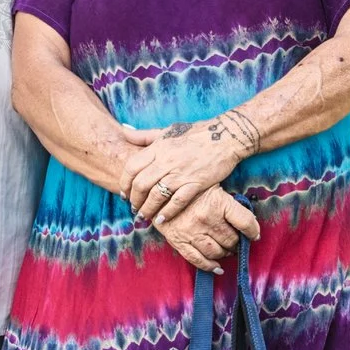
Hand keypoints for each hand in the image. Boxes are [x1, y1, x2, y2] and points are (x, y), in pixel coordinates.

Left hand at [120, 110, 259, 226]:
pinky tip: (161, 219)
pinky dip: (167, 212)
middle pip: (141, 184)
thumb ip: (144, 135)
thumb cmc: (195, 133)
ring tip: (144, 216)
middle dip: (134, 200)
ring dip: (147, 209)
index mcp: (158, 148)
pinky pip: (177, 201)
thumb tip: (123, 130)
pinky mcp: (196, 183)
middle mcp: (166, 161)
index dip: (124, 183)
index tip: (124, 193)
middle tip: (134, 208)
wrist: (225, 136)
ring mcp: (181, 173)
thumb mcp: (166, 130)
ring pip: (156, 196)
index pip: (132, 167)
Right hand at [154, 188, 260, 271]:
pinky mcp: (179, 241)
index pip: (245, 222)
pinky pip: (197, 259)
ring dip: (225, 253)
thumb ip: (229, 203)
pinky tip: (217, 267)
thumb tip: (248, 223)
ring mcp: (192, 231)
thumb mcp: (213, 186)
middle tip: (236, 242)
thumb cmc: (190, 187)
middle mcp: (206, 218)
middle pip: (231, 239)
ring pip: (217, 251)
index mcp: (218, 202)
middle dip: (236, 243)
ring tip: (227, 250)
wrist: (159, 188)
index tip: (254, 235)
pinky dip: (209, 266)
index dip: (253, 231)